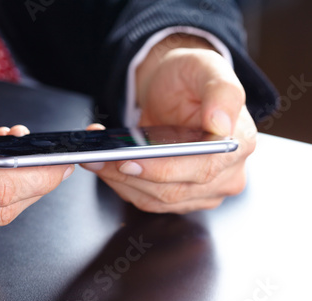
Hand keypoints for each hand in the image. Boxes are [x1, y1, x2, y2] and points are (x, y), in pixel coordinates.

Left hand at [82, 38, 255, 213]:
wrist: (175, 89)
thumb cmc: (190, 78)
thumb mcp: (208, 67)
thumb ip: (222, 92)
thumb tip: (221, 124)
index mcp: (239, 143)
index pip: (202, 167)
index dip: (162, 169)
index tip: (129, 161)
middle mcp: (226, 174)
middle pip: (173, 190)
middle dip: (129, 175)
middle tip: (98, 158)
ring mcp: (203, 190)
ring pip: (156, 200)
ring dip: (120, 181)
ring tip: (95, 159)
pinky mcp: (181, 197)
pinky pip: (147, 199)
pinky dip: (122, 184)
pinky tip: (105, 166)